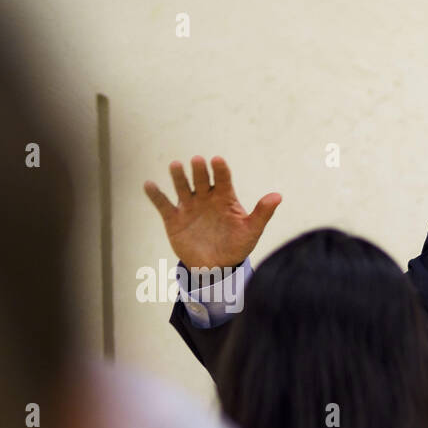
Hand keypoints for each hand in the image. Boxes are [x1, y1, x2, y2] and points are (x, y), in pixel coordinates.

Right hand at [144, 156, 279, 271]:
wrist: (216, 267)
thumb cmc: (236, 246)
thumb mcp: (251, 231)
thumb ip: (262, 213)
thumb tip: (278, 196)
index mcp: (224, 198)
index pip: (222, 180)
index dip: (220, 170)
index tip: (217, 160)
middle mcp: (205, 198)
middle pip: (200, 180)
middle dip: (199, 171)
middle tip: (198, 161)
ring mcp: (188, 207)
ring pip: (181, 187)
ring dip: (178, 177)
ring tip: (175, 166)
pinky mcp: (173, 218)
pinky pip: (163, 204)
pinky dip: (155, 195)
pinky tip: (149, 185)